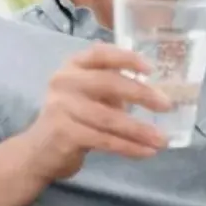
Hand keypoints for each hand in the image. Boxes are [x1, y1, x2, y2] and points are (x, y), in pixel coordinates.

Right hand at [19, 43, 171, 182]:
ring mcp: (61, 107)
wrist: (38, 152)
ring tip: (162, 140)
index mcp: (73, 66)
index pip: (101, 53)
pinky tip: (146, 152)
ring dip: (140, 130)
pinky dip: (129, 147)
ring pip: (109, 118)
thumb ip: (114, 87)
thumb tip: (157, 91)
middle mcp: (64, 81)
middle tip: (167, 105)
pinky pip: (104, 140)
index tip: (151, 68)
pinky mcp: (64, 134)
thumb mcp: (90, 95)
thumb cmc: (73, 118)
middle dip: (142, 94)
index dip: (127, 58)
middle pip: (109, 83)